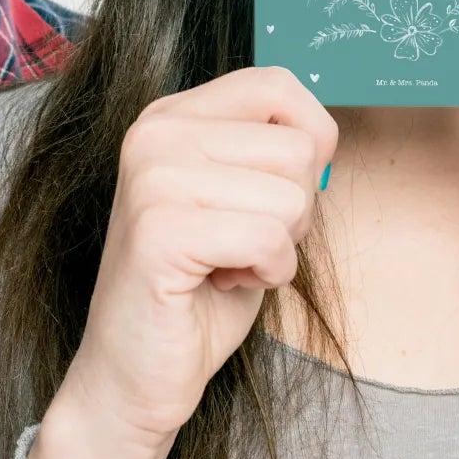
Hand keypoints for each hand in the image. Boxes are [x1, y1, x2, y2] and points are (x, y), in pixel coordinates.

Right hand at [28, 66, 335, 458]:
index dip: (310, 142)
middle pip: (297, 148)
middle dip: (294, 210)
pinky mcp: (159, 230)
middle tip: (242, 244)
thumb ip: (270, 155)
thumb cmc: (197, 291)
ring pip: (290, 196)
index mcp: (172, 115)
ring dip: (279, 248)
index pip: (278, 85)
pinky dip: (266, 274)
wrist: (134, 373)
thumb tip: (324, 136)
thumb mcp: (241, 201)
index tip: (278, 193)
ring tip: (228, 265)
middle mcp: (155, 132)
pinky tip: (221, 284)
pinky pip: (268, 239)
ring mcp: (152, 177)